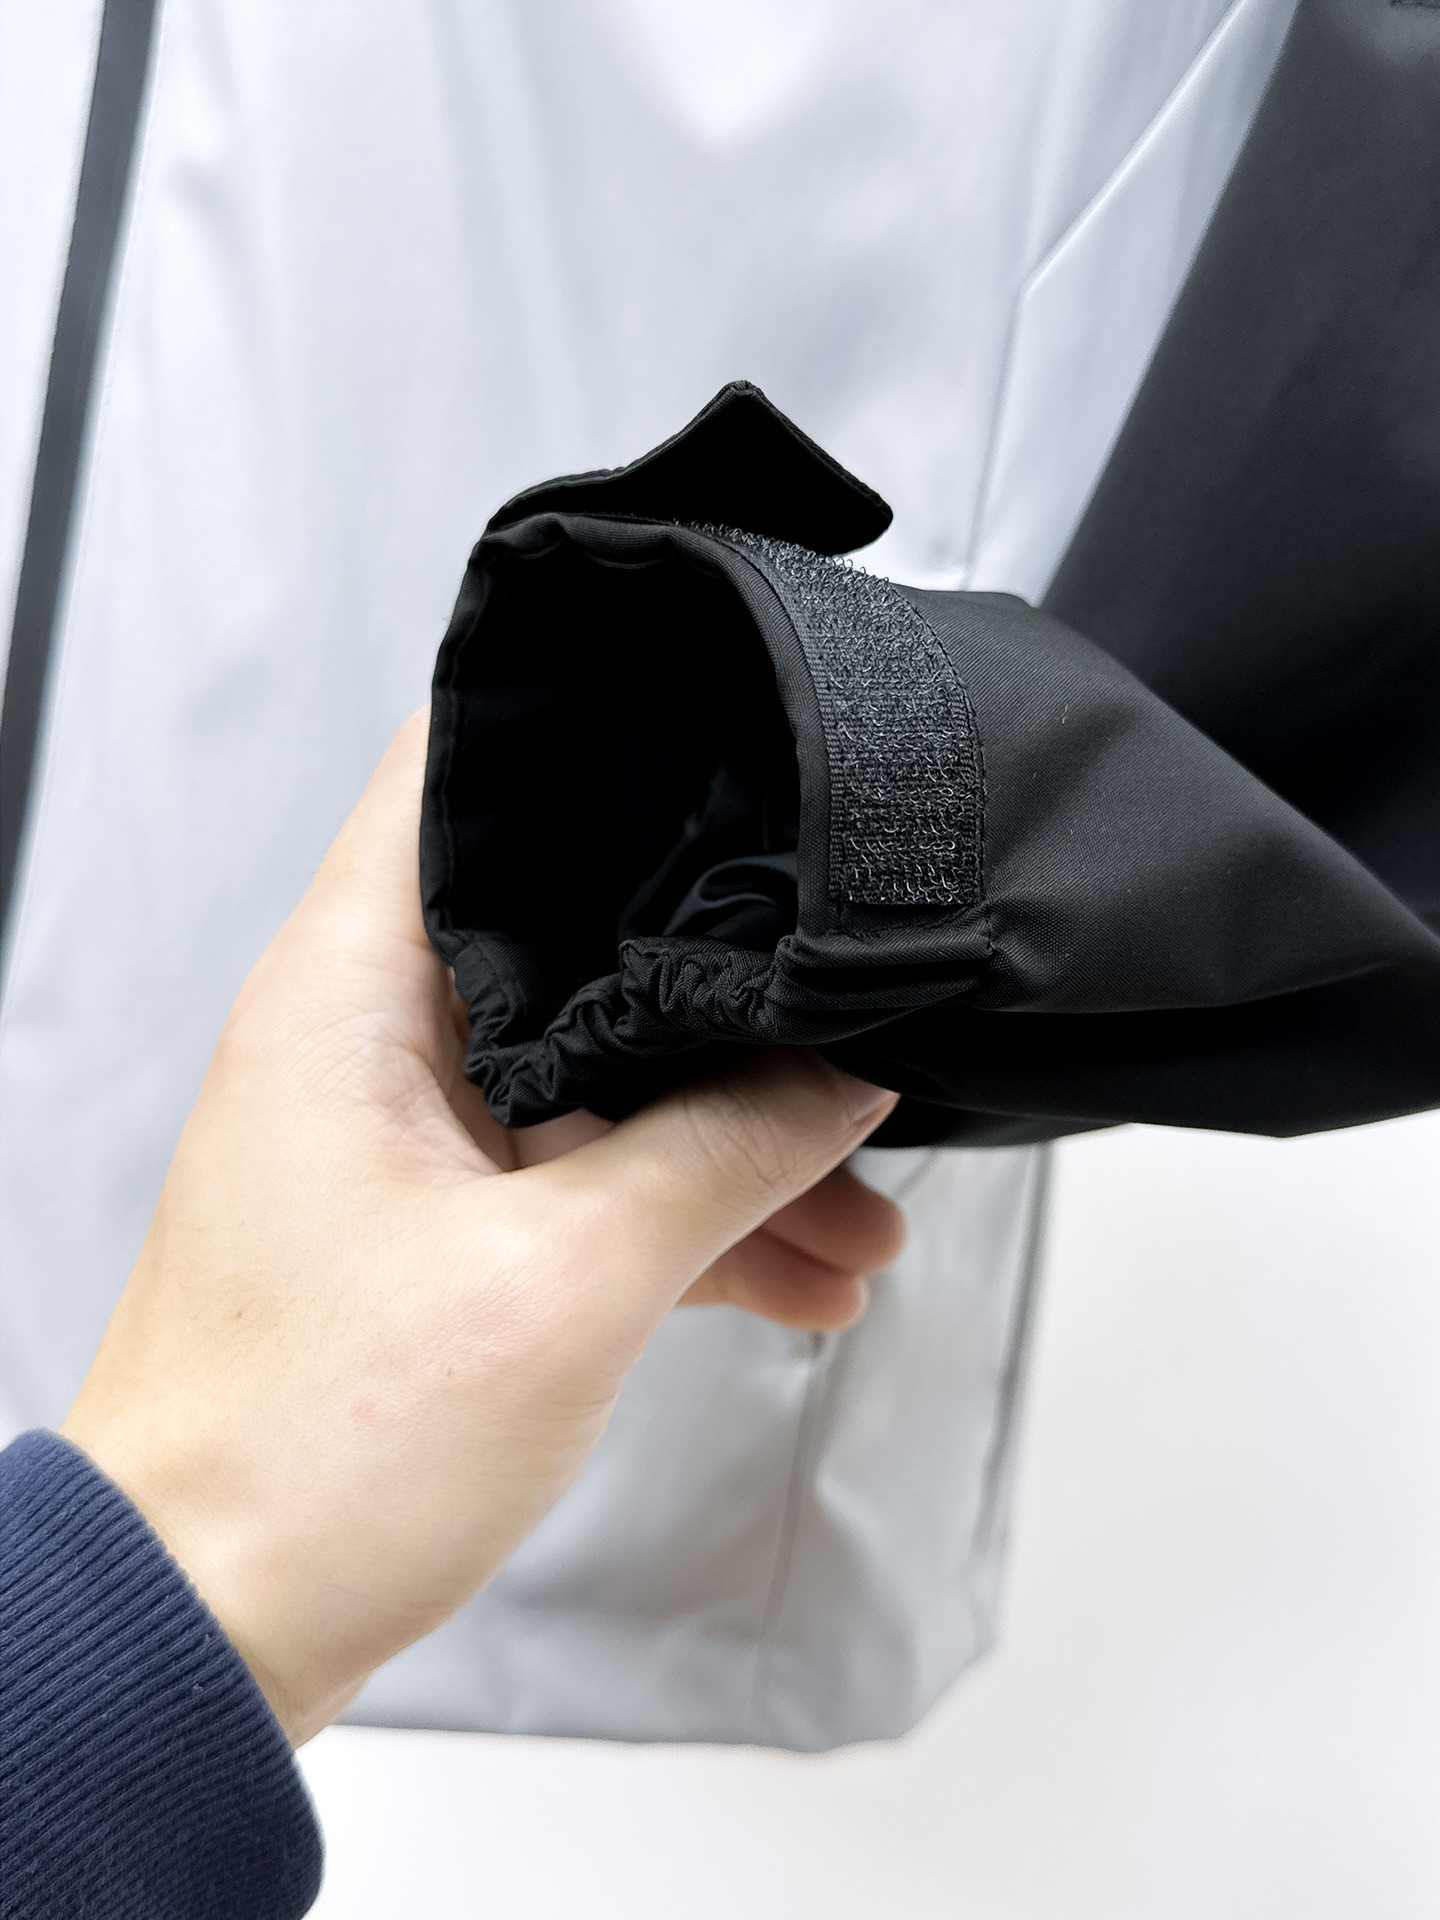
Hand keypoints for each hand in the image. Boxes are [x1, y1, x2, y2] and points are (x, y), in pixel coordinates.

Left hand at [61, 711, 899, 1745]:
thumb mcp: (568, 1280)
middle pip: (569, 941)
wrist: (212, 1630)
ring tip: (862, 1207)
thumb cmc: (309, 1455)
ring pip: (598, 1083)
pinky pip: (585, 1188)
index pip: (455, 776)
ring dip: (726, 1139)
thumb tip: (842, 1077)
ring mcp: (405, 1145)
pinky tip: (796, 1276)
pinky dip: (681, 1223)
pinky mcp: (436, 1236)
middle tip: (845, 1011)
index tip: (711, 722)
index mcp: (353, 994)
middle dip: (721, 991)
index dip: (581, 728)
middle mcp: (371, 1045)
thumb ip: (725, 1153)